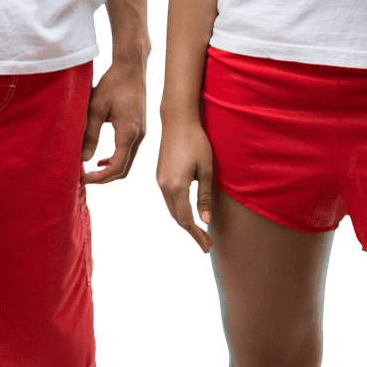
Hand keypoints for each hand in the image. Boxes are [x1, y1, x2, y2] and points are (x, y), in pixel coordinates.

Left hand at [81, 58, 146, 184]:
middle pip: (124, 170)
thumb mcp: (97, 108)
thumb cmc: (113, 84)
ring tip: (90, 170)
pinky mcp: (140, 129)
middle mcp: (139, 136)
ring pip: (128, 162)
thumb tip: (83, 159)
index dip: (99, 177)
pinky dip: (116, 160)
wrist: (131, 68)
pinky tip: (102, 158)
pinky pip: (129, 152)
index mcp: (129, 132)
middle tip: (84, 178)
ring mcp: (142, 133)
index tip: (83, 178)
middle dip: (104, 178)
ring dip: (110, 170)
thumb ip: (90, 135)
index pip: (116, 167)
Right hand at [155, 118, 213, 252]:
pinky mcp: (159, 174)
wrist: (177, 120)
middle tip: (206, 243)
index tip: (207, 246)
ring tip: (199, 230)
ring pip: (171, 209)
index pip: (187, 220)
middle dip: (192, 232)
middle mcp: (164, 186)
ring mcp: (159, 180)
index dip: (197, 235)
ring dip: (184, 221)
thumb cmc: (196, 141)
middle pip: (177, 218)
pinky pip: (168, 199)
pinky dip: (178, 209)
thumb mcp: (206, 169)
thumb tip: (205, 220)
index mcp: (177, 187)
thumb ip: (204, 196)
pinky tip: (188, 210)